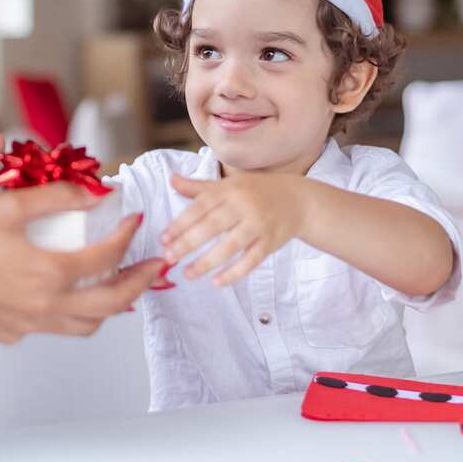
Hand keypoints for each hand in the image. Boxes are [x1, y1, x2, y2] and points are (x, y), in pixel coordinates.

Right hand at [0, 181, 161, 342]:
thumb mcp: (7, 207)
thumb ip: (55, 197)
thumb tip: (93, 193)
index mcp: (52, 272)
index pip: (107, 256)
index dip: (127, 235)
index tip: (134, 219)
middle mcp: (48, 305)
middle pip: (113, 302)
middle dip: (140, 282)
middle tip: (155, 265)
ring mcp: (30, 324)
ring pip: (86, 323)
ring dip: (109, 305)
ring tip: (117, 285)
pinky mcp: (12, 333)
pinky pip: (51, 326)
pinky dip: (67, 311)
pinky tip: (59, 292)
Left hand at [160, 173, 311, 286]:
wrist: (299, 200)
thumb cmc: (256, 191)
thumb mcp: (229, 185)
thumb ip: (199, 188)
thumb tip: (171, 179)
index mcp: (230, 190)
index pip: (201, 206)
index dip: (181, 223)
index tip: (163, 238)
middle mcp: (244, 206)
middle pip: (212, 226)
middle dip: (188, 243)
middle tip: (169, 258)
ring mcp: (259, 225)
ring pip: (230, 246)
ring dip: (207, 262)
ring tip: (187, 274)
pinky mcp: (271, 242)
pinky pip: (251, 260)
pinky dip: (235, 273)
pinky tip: (217, 282)